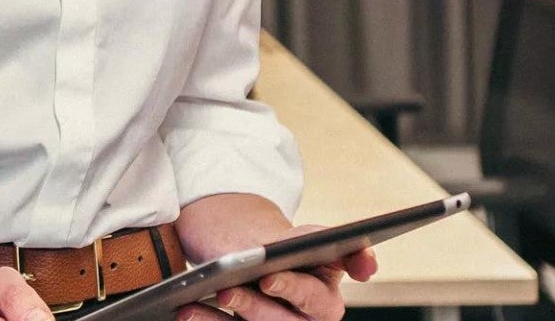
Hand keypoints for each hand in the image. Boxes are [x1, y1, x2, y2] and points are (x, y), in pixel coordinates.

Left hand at [174, 195, 376, 320]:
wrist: (255, 250)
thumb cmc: (289, 247)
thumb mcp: (314, 240)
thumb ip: (344, 248)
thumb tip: (368, 266)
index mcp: (326, 301)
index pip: (314, 298)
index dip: (291, 288)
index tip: (268, 277)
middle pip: (279, 320)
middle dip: (252, 306)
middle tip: (226, 289)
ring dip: (220, 320)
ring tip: (194, 303)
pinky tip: (186, 310)